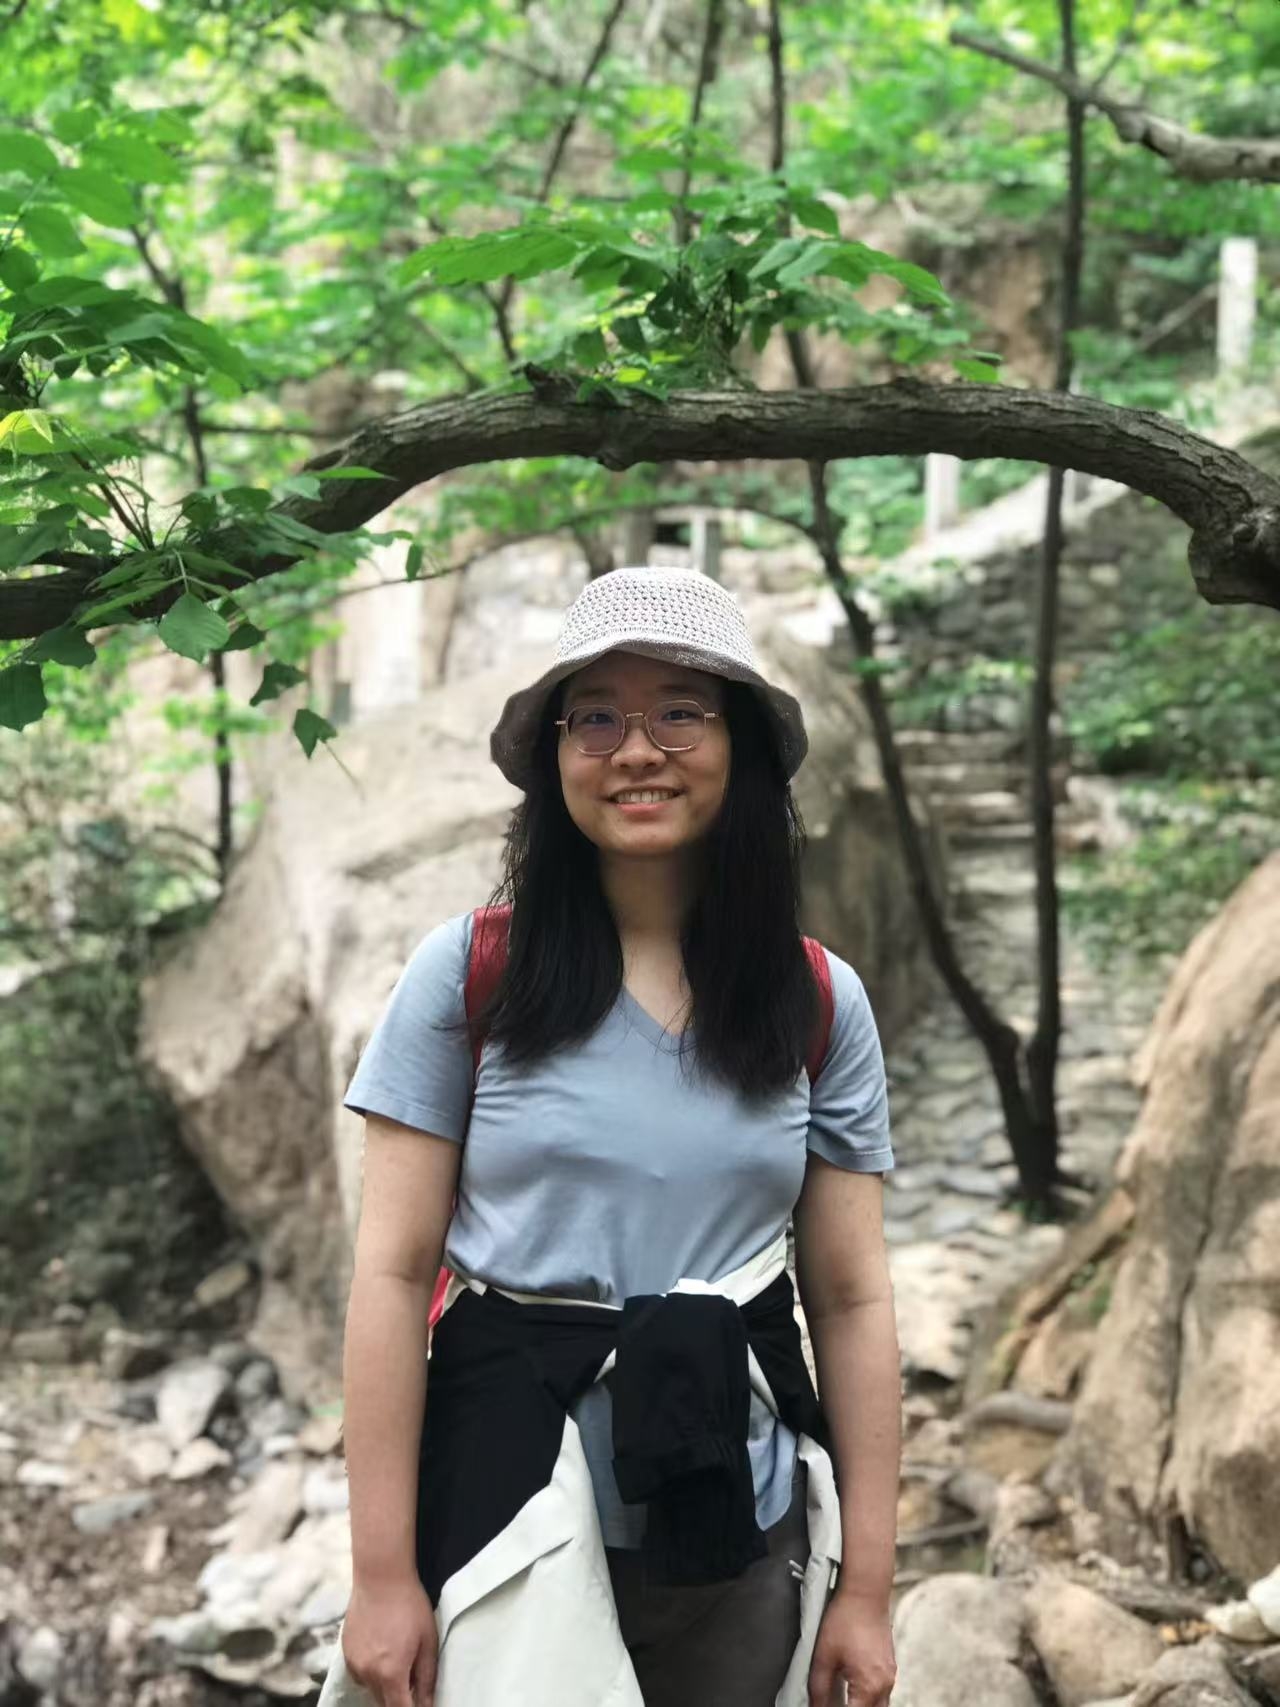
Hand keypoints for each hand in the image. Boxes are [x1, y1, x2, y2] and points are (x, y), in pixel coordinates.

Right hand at [341, 1573, 438, 1706]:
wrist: (380, 1577)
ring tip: (398, 1658)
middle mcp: (368, 1673)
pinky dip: (372, 1673)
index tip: (419, 1704)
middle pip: (384, 1703)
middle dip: (400, 1699)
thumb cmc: (410, 1606)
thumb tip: (427, 1704)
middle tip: (412, 1678)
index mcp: (391, 1673)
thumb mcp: (428, 1642)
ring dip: (385, 1686)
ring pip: (371, 1690)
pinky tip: (382, 1651)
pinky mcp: (345, 1653)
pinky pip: (360, 1675)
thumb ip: (426, 1679)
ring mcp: (353, 1664)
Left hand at [808, 1590, 895, 1706]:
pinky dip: (868, 1698)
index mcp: (869, 1687)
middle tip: (836, 1704)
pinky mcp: (889, 1665)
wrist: (865, 1592)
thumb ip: (818, 1689)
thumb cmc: (845, 1619)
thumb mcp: (823, 1656)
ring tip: (844, 1700)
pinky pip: (882, 1693)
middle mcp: (885, 1685)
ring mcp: (890, 1675)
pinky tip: (853, 1689)